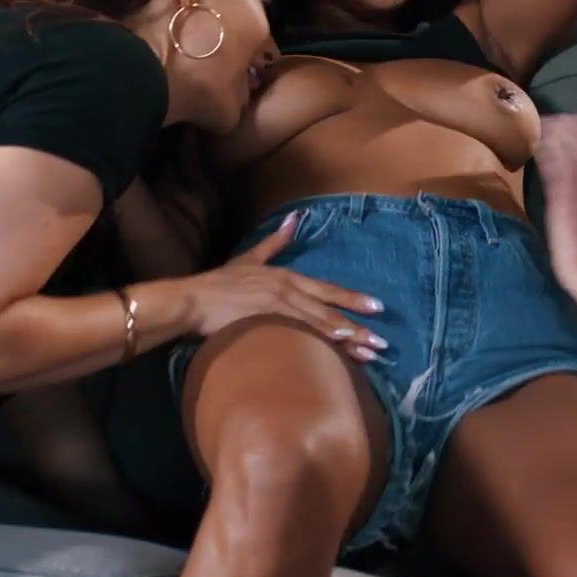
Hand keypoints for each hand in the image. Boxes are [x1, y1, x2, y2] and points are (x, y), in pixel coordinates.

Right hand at [163, 213, 388, 360]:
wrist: (193, 300)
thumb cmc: (219, 283)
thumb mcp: (250, 259)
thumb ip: (274, 242)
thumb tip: (294, 219)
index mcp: (287, 277)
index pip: (327, 290)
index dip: (352, 299)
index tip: (377, 307)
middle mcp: (288, 290)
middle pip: (330, 310)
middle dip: (358, 326)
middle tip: (382, 341)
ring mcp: (278, 307)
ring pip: (319, 326)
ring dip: (346, 339)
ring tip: (368, 352)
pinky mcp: (267, 323)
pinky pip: (299, 336)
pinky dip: (319, 345)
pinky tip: (335, 356)